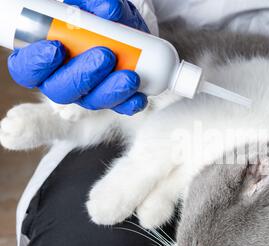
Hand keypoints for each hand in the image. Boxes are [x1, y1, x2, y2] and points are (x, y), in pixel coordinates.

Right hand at [8, 0, 148, 114]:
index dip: (35, 63)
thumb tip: (107, 10)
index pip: (25, 68)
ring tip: (130, 76)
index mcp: (43, 57)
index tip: (56, 48)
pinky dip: (129, 103)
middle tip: (105, 56)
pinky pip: (119, 108)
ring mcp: (86, 93)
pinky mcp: (111, 100)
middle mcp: (61, 79)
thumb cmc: (100, 16)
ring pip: (91, 101)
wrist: (128, 30)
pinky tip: (139, 96)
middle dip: (82, 75)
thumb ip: (93, 2)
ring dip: (111, 90)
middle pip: (60, 90)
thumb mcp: (93, 4)